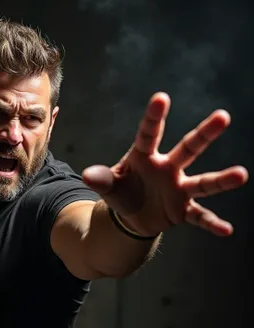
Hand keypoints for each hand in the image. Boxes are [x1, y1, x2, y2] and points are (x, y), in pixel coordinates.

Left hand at [82, 92, 248, 236]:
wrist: (131, 215)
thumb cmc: (121, 191)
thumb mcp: (109, 185)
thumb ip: (101, 179)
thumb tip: (88, 176)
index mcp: (145, 157)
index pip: (149, 134)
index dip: (154, 117)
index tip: (161, 97)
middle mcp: (167, 168)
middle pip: (188, 149)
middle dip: (204, 134)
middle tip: (222, 116)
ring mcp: (178, 189)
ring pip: (202, 181)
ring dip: (221, 180)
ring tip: (241, 175)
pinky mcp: (182, 209)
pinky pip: (199, 216)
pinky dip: (211, 223)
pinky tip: (226, 230)